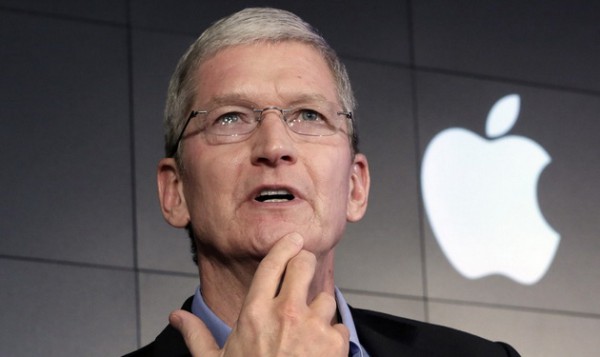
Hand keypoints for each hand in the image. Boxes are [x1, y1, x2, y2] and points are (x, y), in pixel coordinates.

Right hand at [169, 233, 349, 355]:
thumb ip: (197, 336)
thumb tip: (176, 317)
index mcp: (255, 313)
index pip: (273, 264)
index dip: (285, 246)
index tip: (294, 239)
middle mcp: (285, 313)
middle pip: (304, 265)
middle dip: (305, 264)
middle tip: (304, 271)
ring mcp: (313, 327)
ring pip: (325, 297)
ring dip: (319, 309)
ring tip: (307, 330)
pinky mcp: (335, 343)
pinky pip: (339, 326)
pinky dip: (332, 336)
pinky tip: (318, 351)